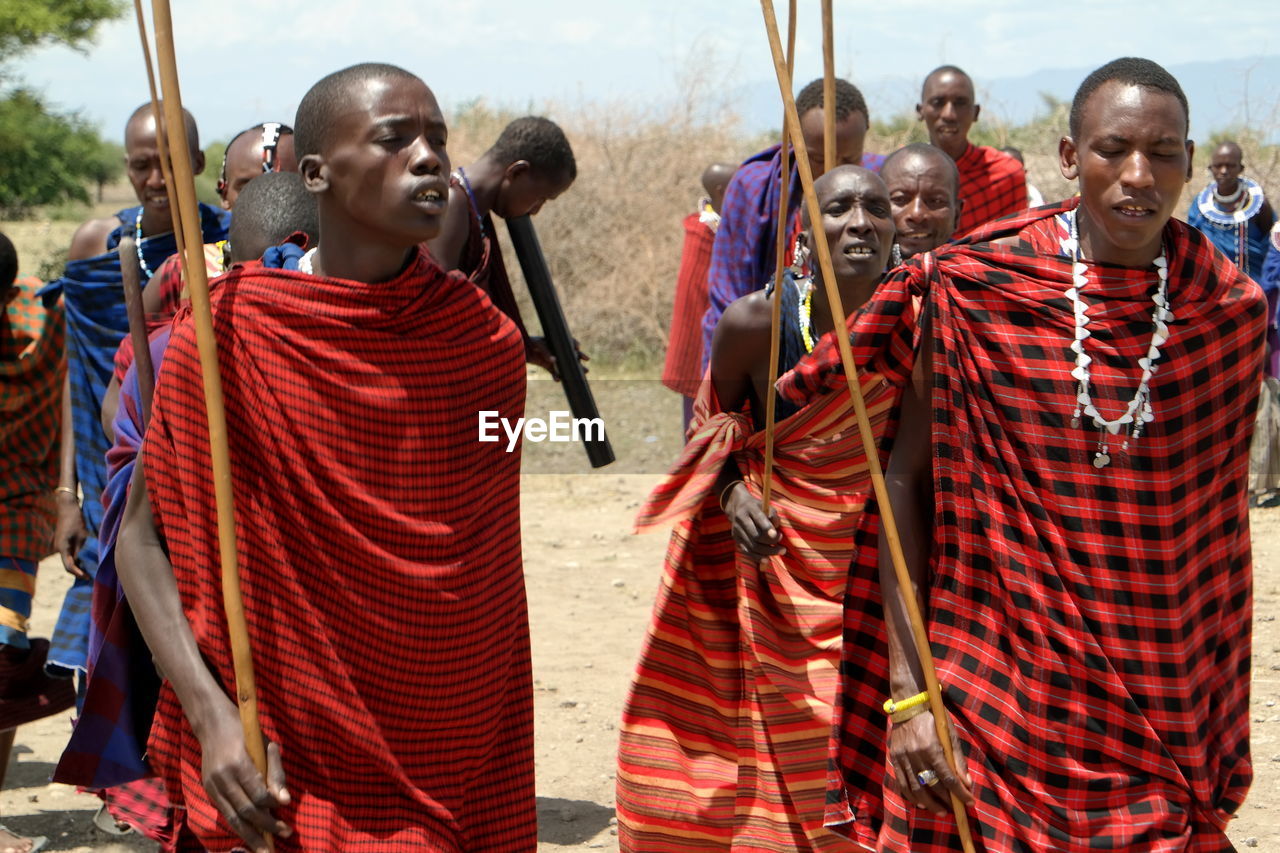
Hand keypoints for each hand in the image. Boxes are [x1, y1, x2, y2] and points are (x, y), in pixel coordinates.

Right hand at [53, 494, 88, 579]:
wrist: (67, 508)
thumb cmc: (75, 520)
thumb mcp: (82, 536)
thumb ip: (80, 550)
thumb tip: (84, 562)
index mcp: (62, 548)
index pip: (69, 566)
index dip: (78, 573)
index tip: (87, 577)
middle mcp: (58, 548)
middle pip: (67, 565)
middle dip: (78, 571)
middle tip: (90, 576)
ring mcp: (59, 546)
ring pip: (68, 560)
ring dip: (77, 566)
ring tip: (90, 570)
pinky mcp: (63, 543)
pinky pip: (69, 554)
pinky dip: (76, 559)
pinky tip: (85, 561)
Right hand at [197, 695, 291, 851]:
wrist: (212, 724)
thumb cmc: (245, 731)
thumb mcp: (265, 744)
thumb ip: (275, 771)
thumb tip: (285, 801)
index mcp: (237, 763)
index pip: (257, 794)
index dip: (272, 806)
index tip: (285, 811)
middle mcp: (222, 777)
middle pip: (245, 810)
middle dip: (266, 826)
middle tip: (285, 834)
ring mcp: (212, 786)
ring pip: (233, 817)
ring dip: (251, 836)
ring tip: (266, 849)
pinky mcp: (209, 791)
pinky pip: (225, 813)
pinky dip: (238, 827)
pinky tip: (251, 836)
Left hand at [526, 336, 588, 381]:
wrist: (523, 350)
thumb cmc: (531, 343)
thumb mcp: (539, 345)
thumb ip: (546, 353)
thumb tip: (554, 361)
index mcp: (557, 342)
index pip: (569, 342)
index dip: (574, 344)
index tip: (578, 347)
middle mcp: (558, 351)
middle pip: (571, 356)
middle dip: (579, 360)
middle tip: (587, 365)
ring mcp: (554, 359)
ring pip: (566, 366)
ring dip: (572, 371)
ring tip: (583, 374)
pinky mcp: (549, 366)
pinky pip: (555, 372)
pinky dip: (556, 377)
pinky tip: (558, 380)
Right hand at [723, 483, 785, 560]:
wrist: (737, 507)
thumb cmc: (757, 507)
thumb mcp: (765, 505)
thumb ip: (773, 515)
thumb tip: (776, 528)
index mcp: (749, 508)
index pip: (758, 518)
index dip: (767, 528)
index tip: (777, 535)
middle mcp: (740, 519)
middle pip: (755, 535)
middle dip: (771, 542)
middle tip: (783, 546)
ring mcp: (736, 530)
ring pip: (752, 545)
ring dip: (768, 551)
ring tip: (781, 551)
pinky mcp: (736, 539)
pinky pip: (747, 551)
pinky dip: (757, 557)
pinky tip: (767, 560)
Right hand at [888, 708, 972, 814]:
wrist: (908, 705)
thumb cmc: (933, 717)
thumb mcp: (950, 733)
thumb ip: (958, 758)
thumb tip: (967, 782)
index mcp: (932, 747)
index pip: (948, 778)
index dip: (960, 793)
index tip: (969, 802)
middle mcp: (916, 754)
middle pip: (932, 786)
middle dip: (946, 800)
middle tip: (955, 809)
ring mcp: (903, 757)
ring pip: (916, 789)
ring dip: (930, 803)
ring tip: (939, 811)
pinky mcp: (895, 758)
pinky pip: (902, 783)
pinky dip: (912, 796)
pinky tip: (921, 802)